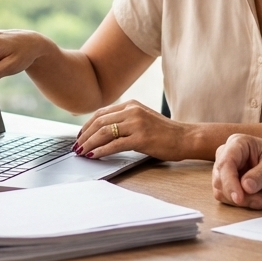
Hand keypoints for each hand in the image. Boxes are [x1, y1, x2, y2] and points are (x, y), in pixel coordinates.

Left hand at [74, 100, 191, 160]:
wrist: (185, 138)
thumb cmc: (164, 132)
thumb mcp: (143, 119)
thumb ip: (125, 121)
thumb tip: (101, 133)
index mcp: (131, 104)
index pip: (101, 113)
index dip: (86, 126)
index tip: (80, 137)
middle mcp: (132, 110)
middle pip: (99, 122)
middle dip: (85, 136)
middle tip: (76, 147)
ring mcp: (137, 123)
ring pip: (104, 132)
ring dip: (90, 144)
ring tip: (82, 152)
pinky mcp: (141, 138)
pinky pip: (115, 144)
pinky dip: (101, 151)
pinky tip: (94, 156)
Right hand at [211, 134, 261, 209]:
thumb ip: (261, 175)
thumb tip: (245, 187)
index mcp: (237, 143)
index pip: (225, 163)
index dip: (229, 182)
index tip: (239, 198)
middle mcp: (227, 155)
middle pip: (220, 180)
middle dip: (240, 195)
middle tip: (261, 200)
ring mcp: (226, 170)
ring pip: (222, 192)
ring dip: (243, 200)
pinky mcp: (229, 183)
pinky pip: (228, 198)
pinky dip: (244, 202)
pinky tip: (260, 198)